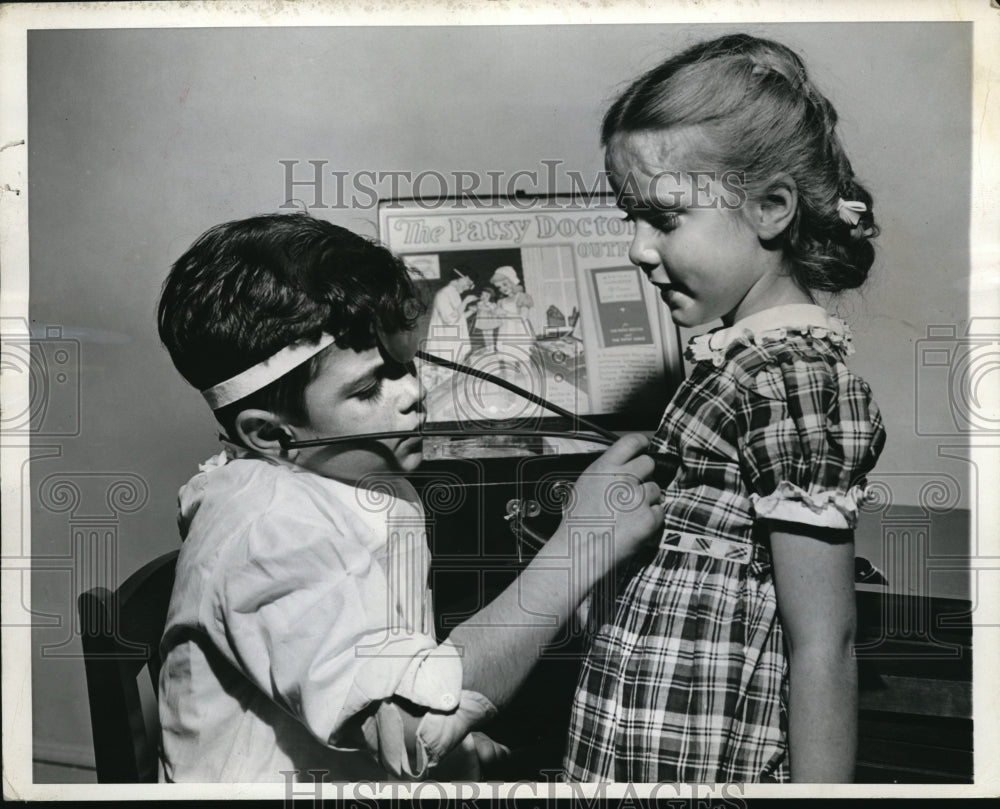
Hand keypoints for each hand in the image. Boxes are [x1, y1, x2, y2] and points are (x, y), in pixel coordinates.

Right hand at [565, 433, 663, 565]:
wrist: (581, 551)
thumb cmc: (577, 524)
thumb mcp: (583, 486)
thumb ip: (604, 472)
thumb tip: (618, 467)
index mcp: (604, 467)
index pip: (631, 441)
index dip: (641, 443)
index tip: (645, 446)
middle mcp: (623, 478)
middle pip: (649, 463)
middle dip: (645, 474)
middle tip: (635, 489)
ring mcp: (638, 497)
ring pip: (656, 489)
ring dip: (648, 499)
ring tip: (630, 513)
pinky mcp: (649, 517)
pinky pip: (660, 512)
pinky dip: (651, 519)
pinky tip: (635, 526)